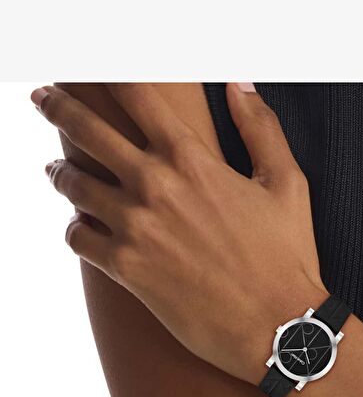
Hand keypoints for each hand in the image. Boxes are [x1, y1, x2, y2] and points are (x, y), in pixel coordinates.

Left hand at [32, 83, 328, 384]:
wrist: (277, 326)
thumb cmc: (285, 256)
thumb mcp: (286, 183)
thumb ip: (260, 128)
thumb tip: (240, 85)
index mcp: (191, 159)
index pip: (135, 96)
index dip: (108, 73)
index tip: (92, 69)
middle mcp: (155, 186)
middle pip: (85, 129)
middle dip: (58, 106)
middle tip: (42, 98)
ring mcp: (135, 228)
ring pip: (72, 184)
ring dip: (60, 172)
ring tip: (57, 170)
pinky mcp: (126, 269)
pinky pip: (76, 237)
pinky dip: (73, 227)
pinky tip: (81, 226)